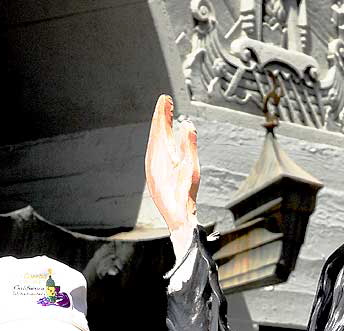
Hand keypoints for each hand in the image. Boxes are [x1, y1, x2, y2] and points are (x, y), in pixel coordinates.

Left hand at [145, 95, 199, 253]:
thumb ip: (189, 145)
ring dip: (160, 129)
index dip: (162, 111)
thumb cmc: (185, 196)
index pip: (159, 127)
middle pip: (155, 133)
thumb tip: (187, 124)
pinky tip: (163, 143)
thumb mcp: (191, 168)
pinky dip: (159, 142)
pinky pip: (154, 152)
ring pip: (153, 143)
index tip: (165, 98)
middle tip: (166, 103)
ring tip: (166, 118)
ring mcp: (151, 168)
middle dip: (161, 117)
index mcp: (159, 155)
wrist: (176, 219)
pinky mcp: (153, 176)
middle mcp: (151, 160)